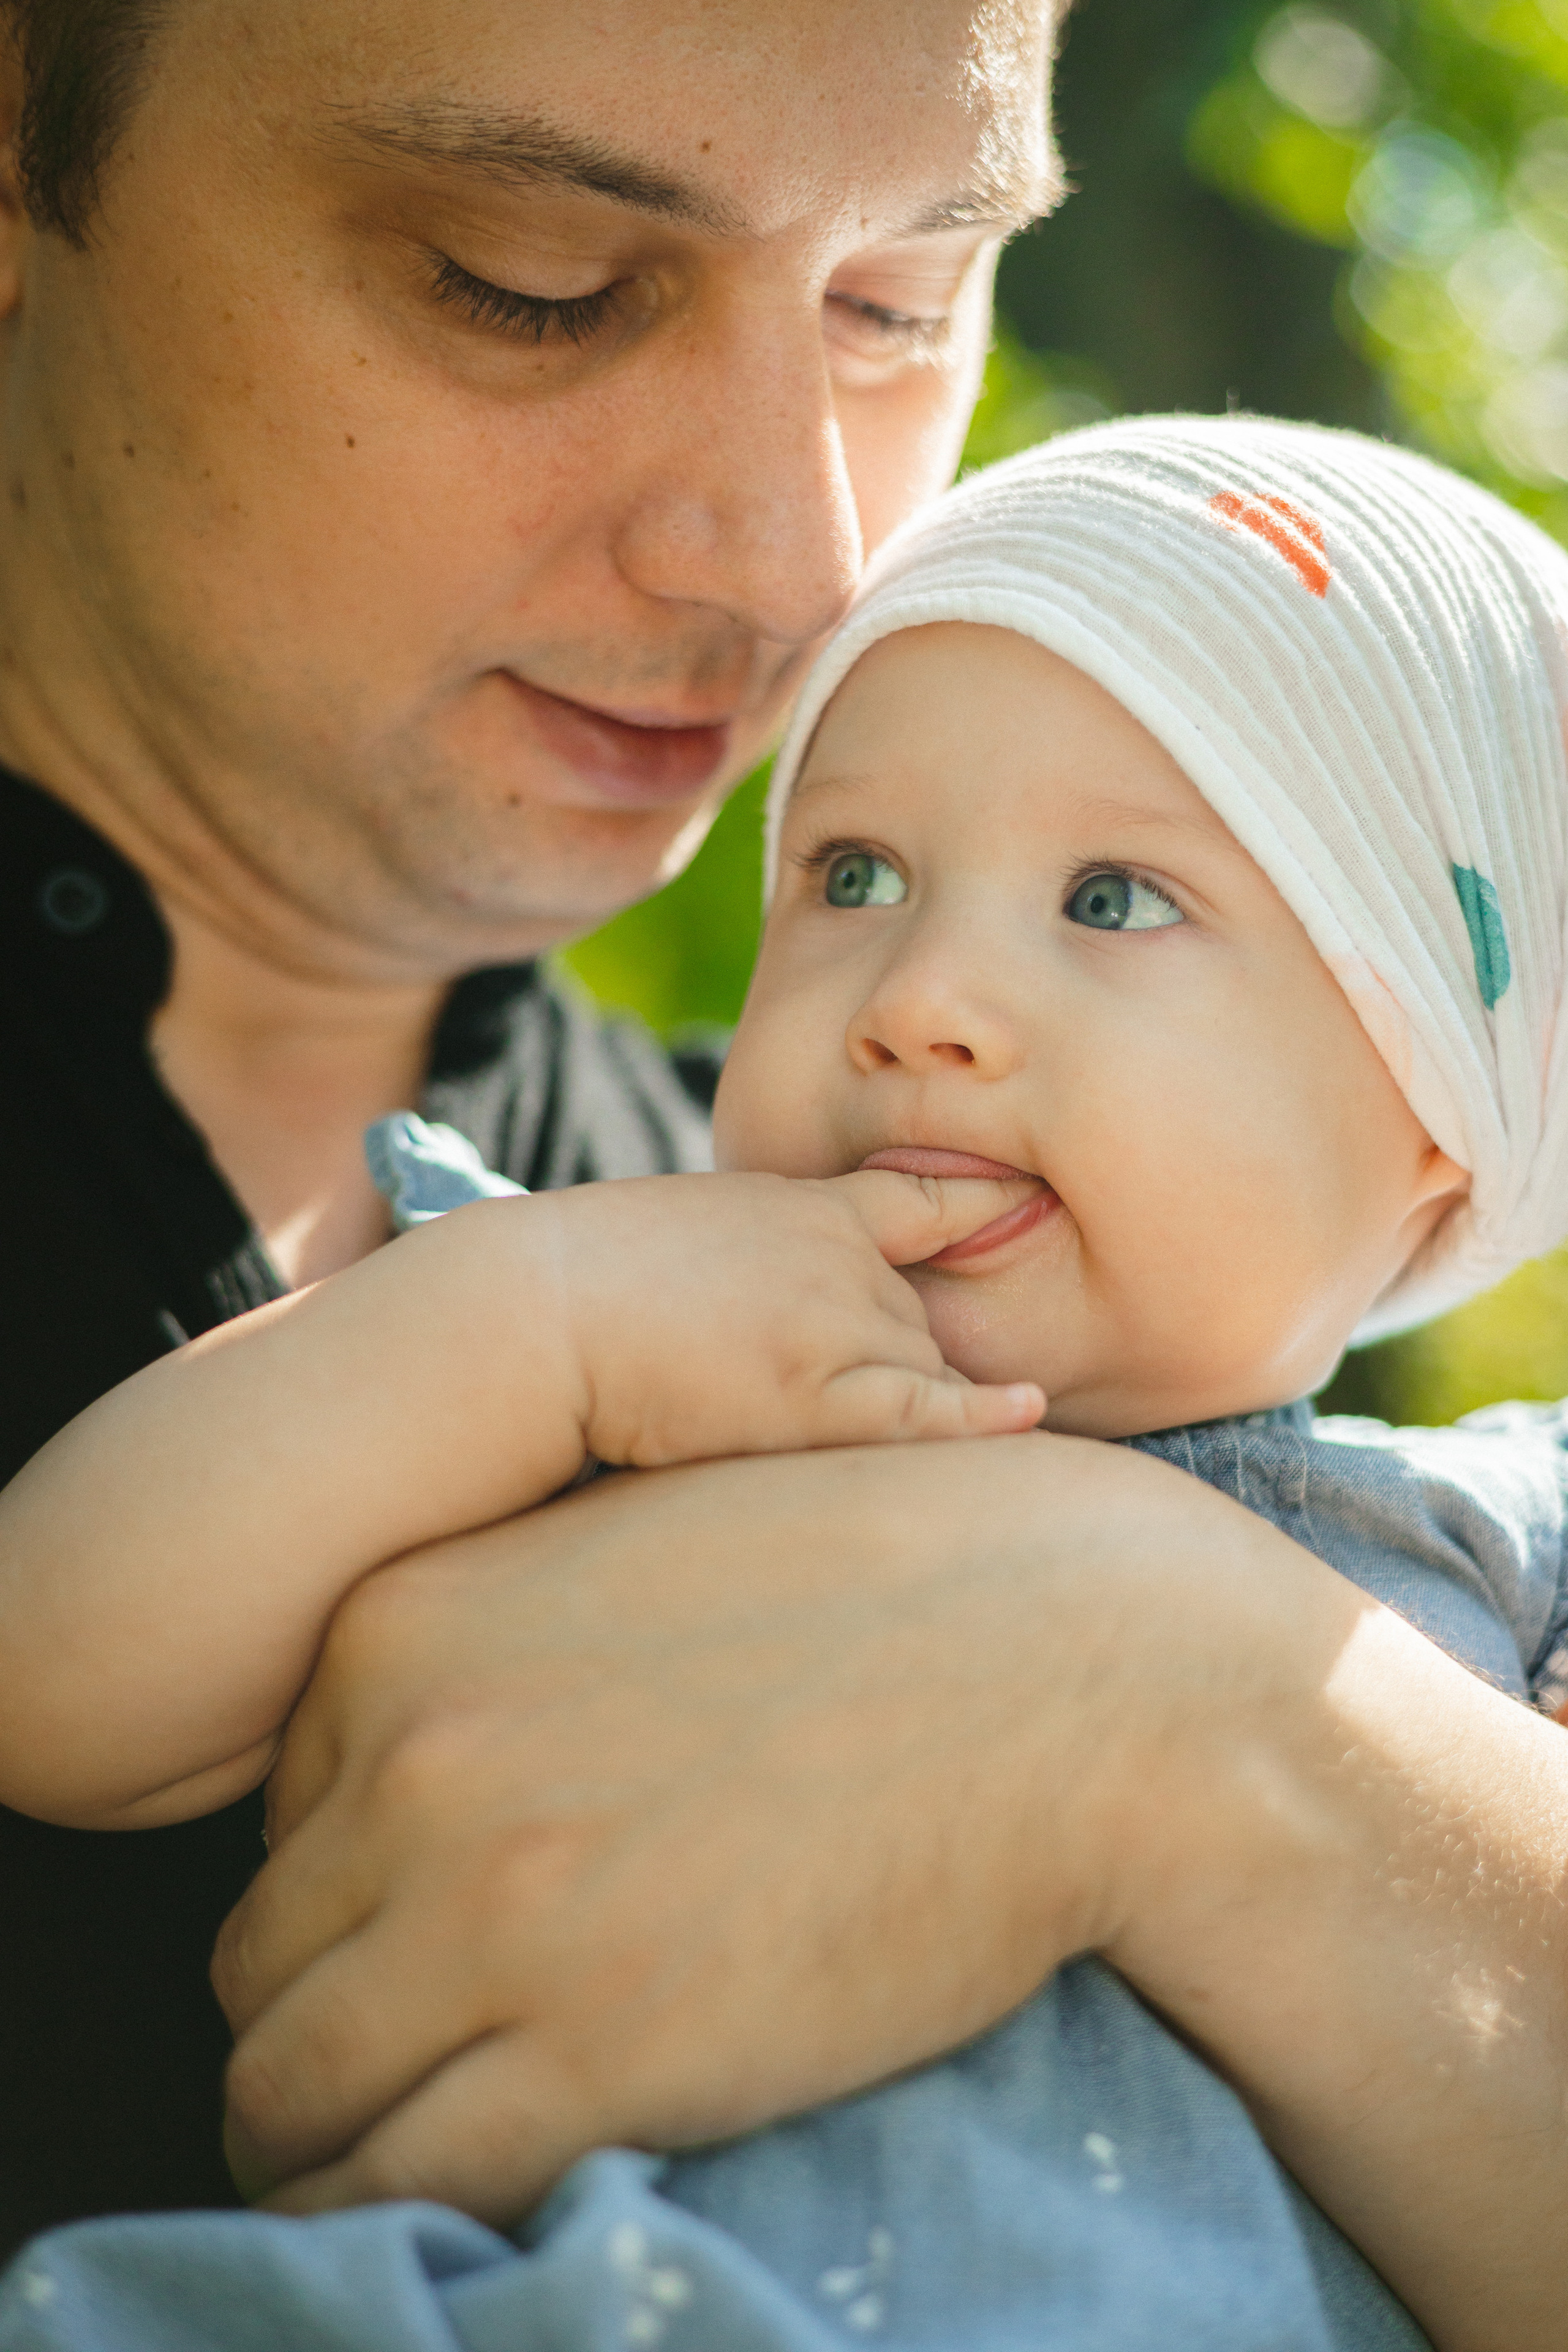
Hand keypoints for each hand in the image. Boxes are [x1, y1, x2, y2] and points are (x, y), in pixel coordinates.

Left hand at [215, 1434, 1161, 2215]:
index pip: (280, 1816)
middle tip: (382, 2061)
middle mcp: (415, 1765)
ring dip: (313, 2137)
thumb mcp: (641, 1551)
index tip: (399, 1935)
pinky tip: (429, 2206)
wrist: (1073, 1673)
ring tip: (374, 2158)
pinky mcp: (598, 2055)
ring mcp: (495, 1916)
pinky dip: (384, 2214)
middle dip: (313, 2015)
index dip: (340, 1892)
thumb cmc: (890, 1587)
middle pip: (265, 1954)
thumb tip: (431, 1752)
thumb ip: (507, 1636)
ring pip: (289, 2086)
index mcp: (407, 1630)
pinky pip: (400, 2184)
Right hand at [526, 1167, 1045, 1463]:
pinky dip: (978, 1420)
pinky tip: (1027, 1414)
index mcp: (807, 1208)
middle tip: (819, 1397)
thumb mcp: (694, 1224)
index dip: (987, 1201)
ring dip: (907, 1409)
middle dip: (897, 1367)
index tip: (1038, 1199)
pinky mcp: (813, 1397)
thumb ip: (763, 1250)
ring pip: (924, 1374)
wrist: (535, 1309)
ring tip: (837, 1437)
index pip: (922, 1200)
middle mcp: (841, 1261)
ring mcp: (834, 1325)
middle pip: (924, 1323)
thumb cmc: (588, 1275)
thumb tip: (774, 1296)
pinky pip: (920, 1414)